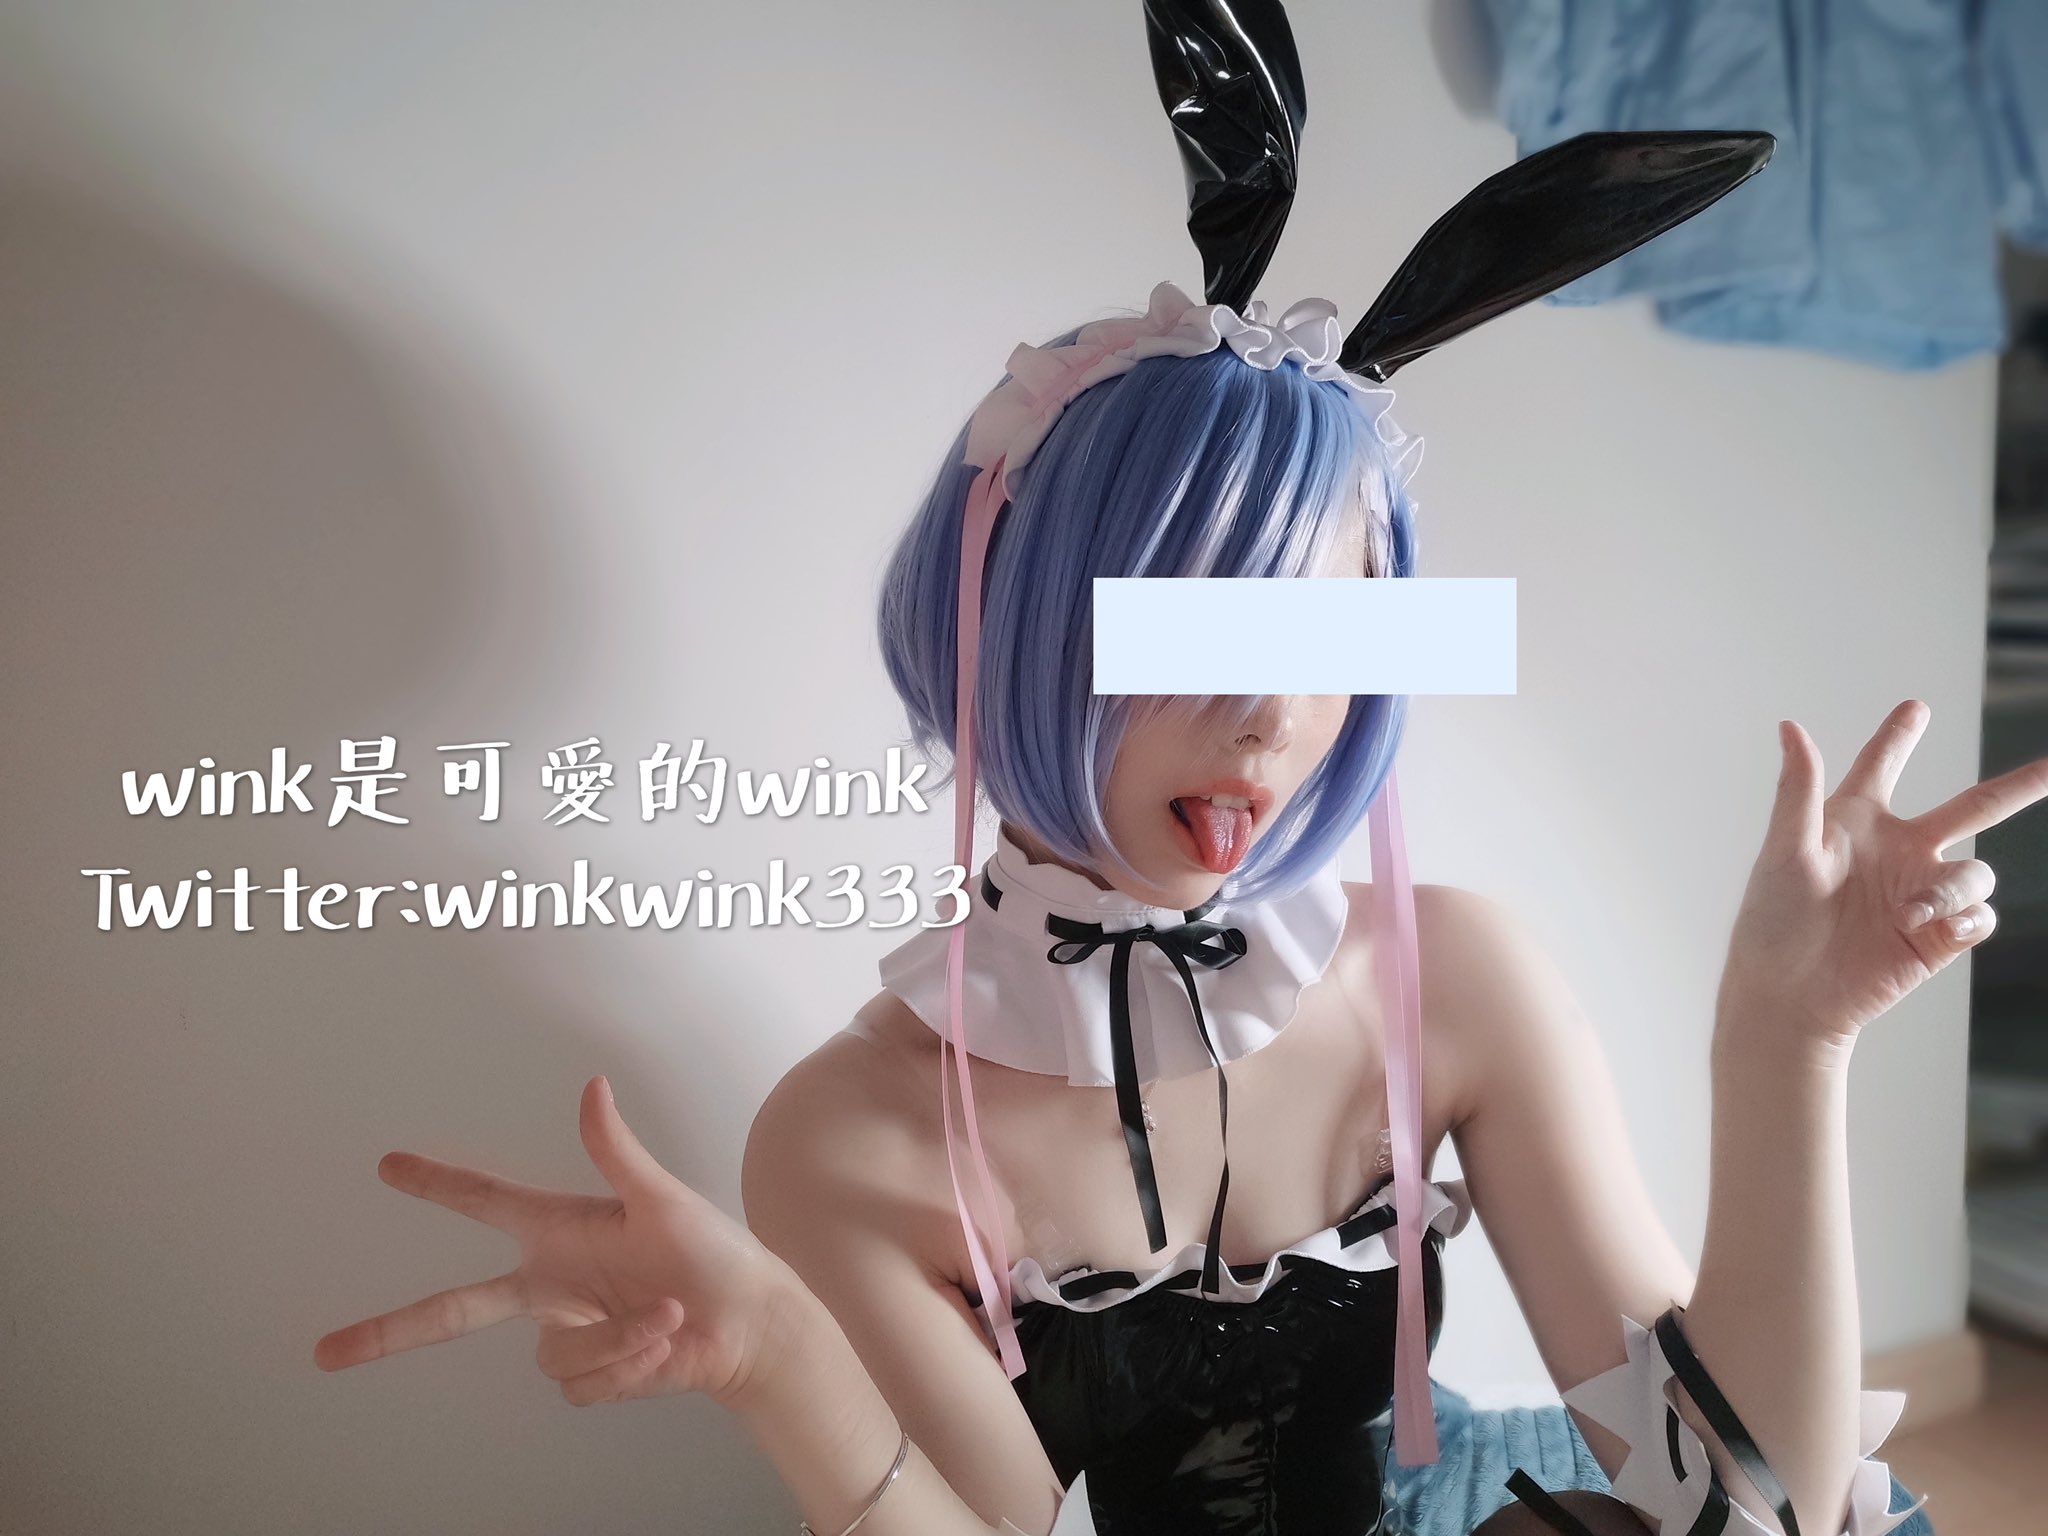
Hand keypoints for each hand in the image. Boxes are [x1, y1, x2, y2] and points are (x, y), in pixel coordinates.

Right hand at [314, 1076, 801, 1409]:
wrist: (750, 1325)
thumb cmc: (715, 1253)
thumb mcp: (663, 1199)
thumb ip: (616, 1151)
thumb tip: (591, 1087)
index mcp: (562, 1230)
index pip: (484, 1201)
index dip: (436, 1183)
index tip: (388, 1165)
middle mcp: (553, 1283)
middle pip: (454, 1311)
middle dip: (389, 1332)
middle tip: (328, 1351)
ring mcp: (568, 1331)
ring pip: (554, 1352)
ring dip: (620, 1337)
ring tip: (669, 1314)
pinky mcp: (589, 1374)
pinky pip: (582, 1382)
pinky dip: (628, 1365)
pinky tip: (663, 1347)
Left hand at [1718, 700, 2047, 1046]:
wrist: (1788, 994)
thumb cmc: (1774, 921)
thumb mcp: (1786, 850)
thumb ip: (1798, 790)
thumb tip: (1790, 727)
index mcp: (1855, 822)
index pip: (1881, 767)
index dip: (1898, 738)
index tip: (1915, 708)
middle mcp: (1897, 852)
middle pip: (1972, 808)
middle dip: (2017, 786)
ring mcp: (1921, 893)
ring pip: (1976, 872)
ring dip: (1949, 890)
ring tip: (1906, 915)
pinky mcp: (1937, 938)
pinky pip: (1979, 917)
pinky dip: (1965, 918)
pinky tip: (1937, 929)